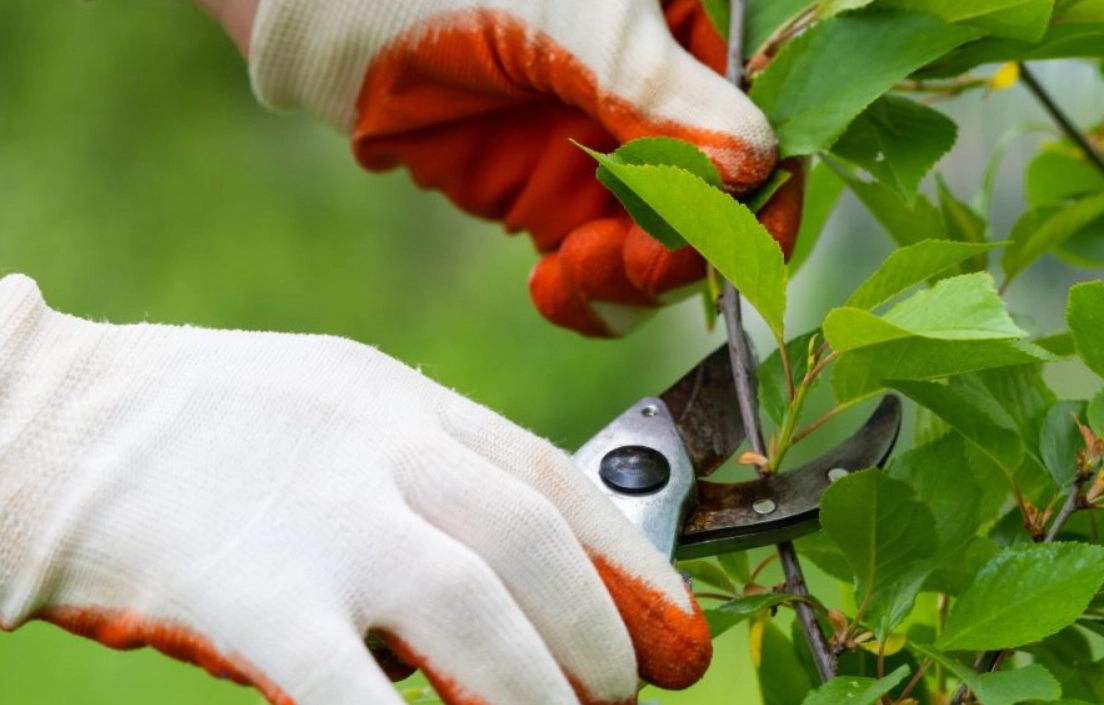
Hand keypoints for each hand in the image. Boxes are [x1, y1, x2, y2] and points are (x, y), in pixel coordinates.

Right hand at [0, 274, 709, 704]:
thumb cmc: (204, 428)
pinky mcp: (249, 591)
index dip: (629, 561)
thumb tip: (516, 577)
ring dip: (535, 690)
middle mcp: (375, 446)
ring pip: (471, 612)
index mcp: (402, 400)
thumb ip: (427, 478)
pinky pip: (353, 690)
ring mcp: (315, 515)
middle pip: (528, 546)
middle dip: (595, 635)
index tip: (674, 630)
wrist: (54, 422)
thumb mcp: (337, 412)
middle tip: (621, 699)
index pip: (551, 477)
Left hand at [240, 0, 792, 336]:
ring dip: (633, 283)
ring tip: (576, 270)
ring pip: (660, 254)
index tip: (715, 245)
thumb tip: (753, 167)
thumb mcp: (571, 18)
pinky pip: (597, 275)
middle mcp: (656, 107)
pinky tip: (554, 288)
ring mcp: (604, 162)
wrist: (331, 18)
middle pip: (714, 213)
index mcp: (682, 41)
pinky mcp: (551, 206)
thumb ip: (656, 93)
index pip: (753, 135)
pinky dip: (589, 299)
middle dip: (682, 253)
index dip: (751, 203)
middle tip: (634, 263)